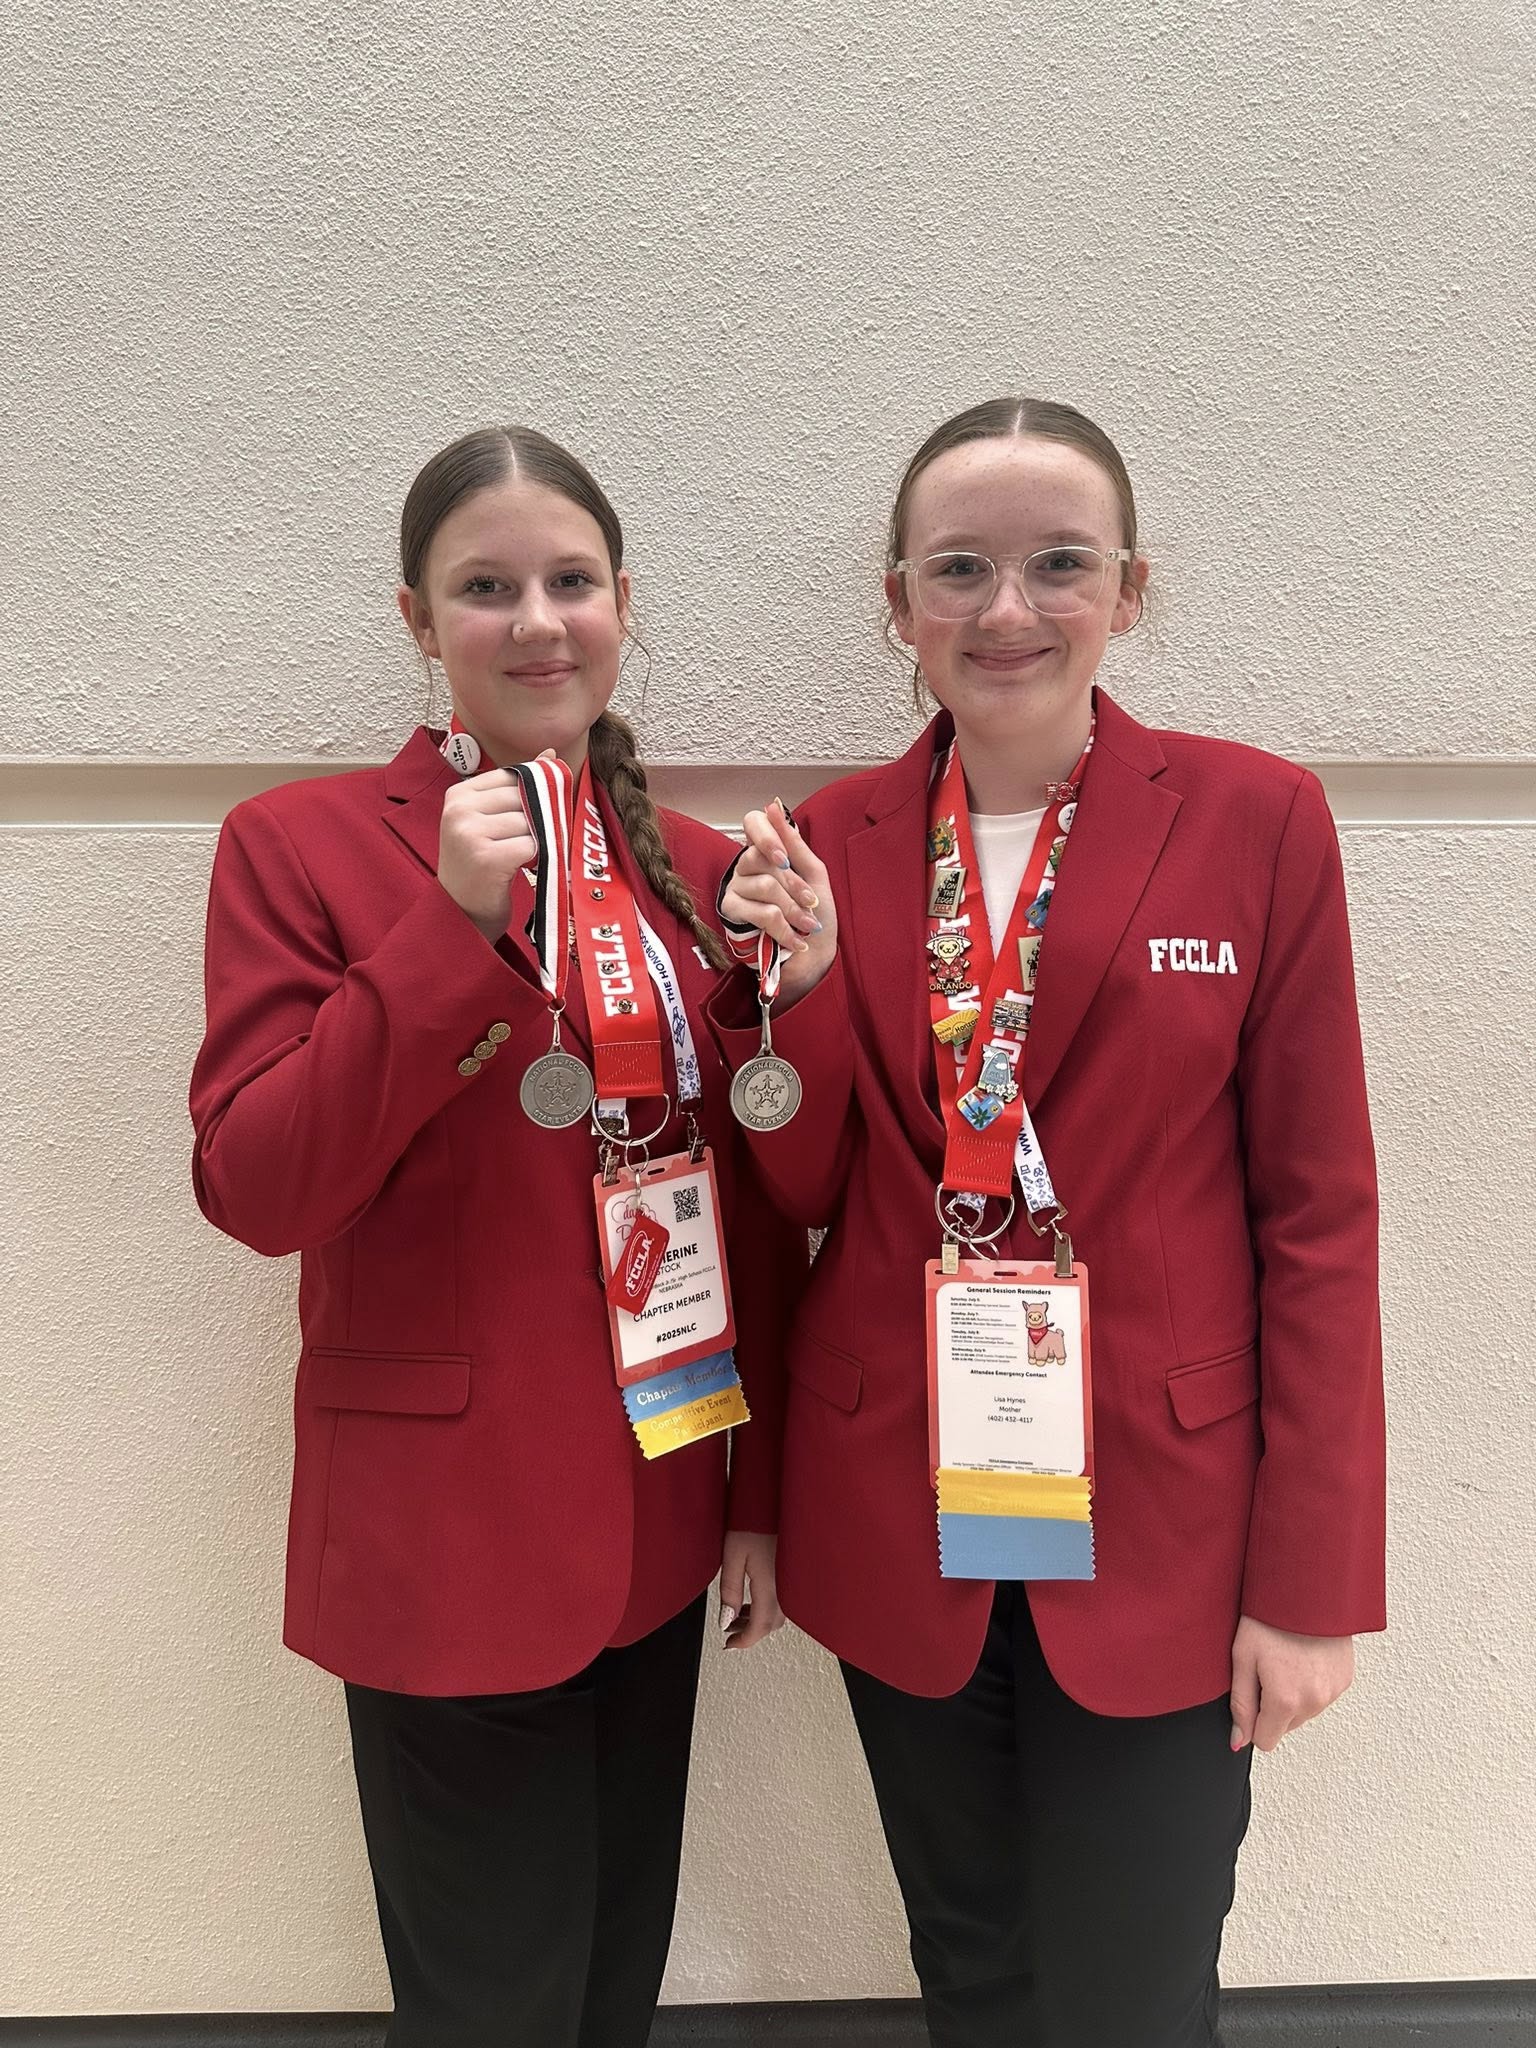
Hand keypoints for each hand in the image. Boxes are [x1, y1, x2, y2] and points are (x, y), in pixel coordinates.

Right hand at [438, 758, 543, 941]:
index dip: (533, 794)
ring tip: (520, 857)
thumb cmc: (480, 865)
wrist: (461, 913)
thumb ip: (518, 787)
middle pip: (524, 797)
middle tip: (527, 841)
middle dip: (538, 818)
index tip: (530, 816)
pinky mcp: (486, 858)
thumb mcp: (490, 820)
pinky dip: (536, 857)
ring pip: (530, 821)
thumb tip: (550, 754)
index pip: (513, 776)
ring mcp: (469, 833)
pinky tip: (522, 867)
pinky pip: (531, 845)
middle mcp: (459, 810)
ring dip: (537, 840)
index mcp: (459, 794)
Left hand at [718, 1530, 784, 1649]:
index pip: (760, 1627)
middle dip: (750, 1630)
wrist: (776, 1495)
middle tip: (731, 1630)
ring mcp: (794, 1578)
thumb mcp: (732, 1554)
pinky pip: (786, 1597)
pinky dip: (770, 1604)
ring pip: (780, 1612)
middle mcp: (788, 1586)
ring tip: (740, 1611)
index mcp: (771, 1586)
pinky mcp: (796, 1570)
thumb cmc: (754, 1518)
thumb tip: (726, 1620)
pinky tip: (756, 1596)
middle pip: (772, 1623)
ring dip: (760, 1618)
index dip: (744, 1641)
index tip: (729, 1645)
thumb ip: (730, 1590)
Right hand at [721, 800, 837, 1006]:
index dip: (767, 836)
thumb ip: (794, 843)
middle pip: (762, 858)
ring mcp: (736, 888)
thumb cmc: (815, 913)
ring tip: (807, 926)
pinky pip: (760, 911)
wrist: (814, 956)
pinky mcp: (731, 913)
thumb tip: (773, 805)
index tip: (784, 859)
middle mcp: (746, 865)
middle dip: (794, 885)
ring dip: (794, 909)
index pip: (753, 823)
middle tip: (811, 904)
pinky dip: (784, 927)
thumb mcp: (813, 874)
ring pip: (765, 886)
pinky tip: (796, 940)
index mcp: (766, 852)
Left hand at [1229, 1615, 1354, 1752]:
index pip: (1266, 1741)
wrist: (1307, 1588)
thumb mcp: (1242, 1657)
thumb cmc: (1269, 1617)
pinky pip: (1322, 1696)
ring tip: (1285, 1659)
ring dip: (1293, 1696)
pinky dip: (1311, 1684)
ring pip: (1304, 1713)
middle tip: (1267, 1668)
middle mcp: (1314, 1702)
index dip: (1253, 1720)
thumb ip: (1241, 1704)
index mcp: (1285, 1700)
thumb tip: (1239, 1741)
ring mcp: (1333, 1692)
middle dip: (1272, 1707)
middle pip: (1285, 1727)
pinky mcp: (1346, 1679)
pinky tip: (1303, 1657)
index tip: (1251, 1694)